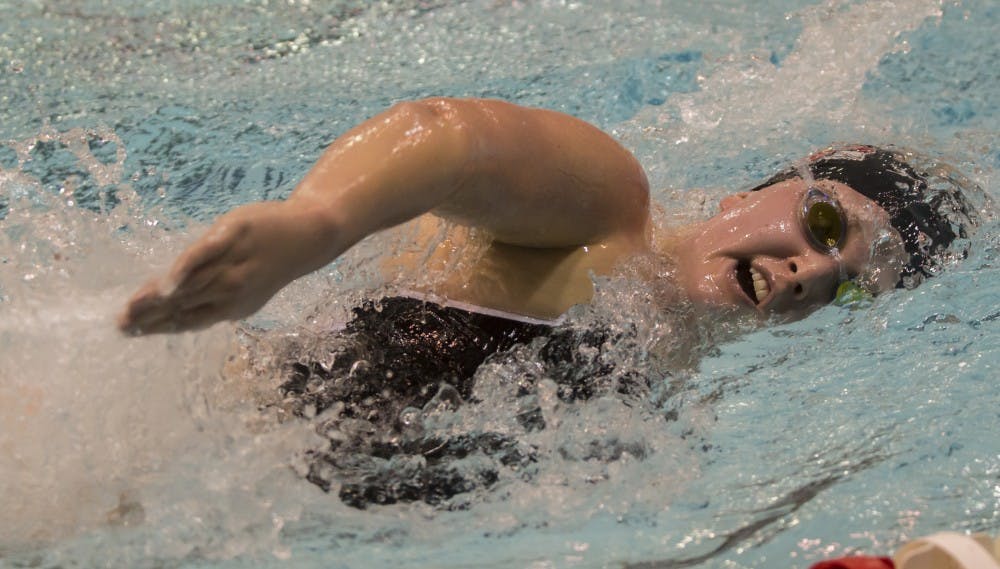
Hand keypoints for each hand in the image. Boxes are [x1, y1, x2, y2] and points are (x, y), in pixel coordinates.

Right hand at [118, 201, 334, 334]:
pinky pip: (206, 254)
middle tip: (119, 324)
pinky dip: (187, 268)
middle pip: (183, 306)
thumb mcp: (244, 287)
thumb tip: (172, 306)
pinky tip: (168, 280)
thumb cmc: (267, 262)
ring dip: (159, 297)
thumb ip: (211, 297)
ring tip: (131, 306)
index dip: (158, 328)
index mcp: (232, 307)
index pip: (188, 321)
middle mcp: (231, 289)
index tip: (129, 332)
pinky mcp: (232, 235)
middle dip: (150, 316)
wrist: (307, 236)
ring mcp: (232, 262)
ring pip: (190, 285)